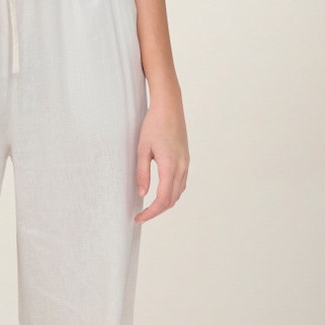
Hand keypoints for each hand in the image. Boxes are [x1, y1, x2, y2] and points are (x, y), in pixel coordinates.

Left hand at [135, 94, 188, 223]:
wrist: (169, 106)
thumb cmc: (154, 124)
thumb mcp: (142, 148)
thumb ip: (142, 172)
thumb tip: (142, 194)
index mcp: (170, 166)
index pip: (163, 199)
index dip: (151, 213)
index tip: (139, 218)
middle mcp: (181, 167)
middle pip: (172, 199)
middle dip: (157, 211)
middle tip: (141, 215)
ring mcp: (186, 163)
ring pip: (178, 192)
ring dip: (165, 203)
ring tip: (149, 206)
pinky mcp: (185, 159)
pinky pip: (181, 183)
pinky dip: (171, 192)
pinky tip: (161, 191)